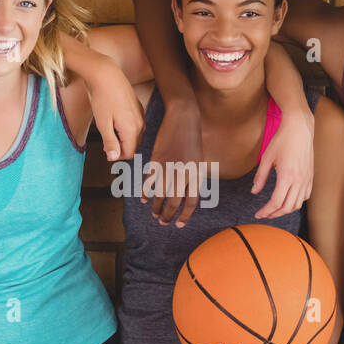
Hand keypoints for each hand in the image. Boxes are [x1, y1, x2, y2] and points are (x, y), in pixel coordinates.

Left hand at [86, 58, 143, 161]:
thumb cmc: (102, 97)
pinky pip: (136, 123)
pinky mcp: (138, 107)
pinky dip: (127, 127)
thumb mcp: (102, 123)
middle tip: (106, 142)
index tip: (107, 152)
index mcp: (131, 129)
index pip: (129, 153)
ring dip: (125, 138)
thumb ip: (110, 142)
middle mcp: (139, 123)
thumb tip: (114, 157)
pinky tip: (115, 120)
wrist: (106, 75)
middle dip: (121, 148)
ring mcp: (140, 114)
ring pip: (136, 134)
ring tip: (110, 130)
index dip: (117, 156)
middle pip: (134, 145)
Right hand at [146, 101, 202, 226]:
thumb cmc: (193, 139)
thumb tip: (186, 197)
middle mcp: (182, 173)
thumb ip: (193, 178)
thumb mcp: (198, 160)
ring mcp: (168, 167)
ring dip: (156, 207)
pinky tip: (145, 199)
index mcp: (196, 174)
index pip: (191, 202)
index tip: (179, 224)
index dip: (185, 216)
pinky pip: (150, 181)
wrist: (183, 119)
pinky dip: (146, 192)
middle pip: (174, 202)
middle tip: (163, 222)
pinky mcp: (156, 161)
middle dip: (168, 215)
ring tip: (155, 214)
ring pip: (160, 194)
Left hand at [252, 105, 313, 218]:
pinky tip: (288, 200)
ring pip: (297, 204)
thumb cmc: (282, 140)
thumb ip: (260, 177)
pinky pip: (305, 196)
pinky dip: (296, 202)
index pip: (276, 202)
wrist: (299, 128)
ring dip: (285, 210)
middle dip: (274, 214)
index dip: (266, 211)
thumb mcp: (266, 158)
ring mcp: (307, 179)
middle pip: (287, 207)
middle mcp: (299, 180)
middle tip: (265, 215)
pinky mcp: (310, 176)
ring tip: (275, 209)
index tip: (258, 214)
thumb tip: (254, 191)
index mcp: (287, 176)